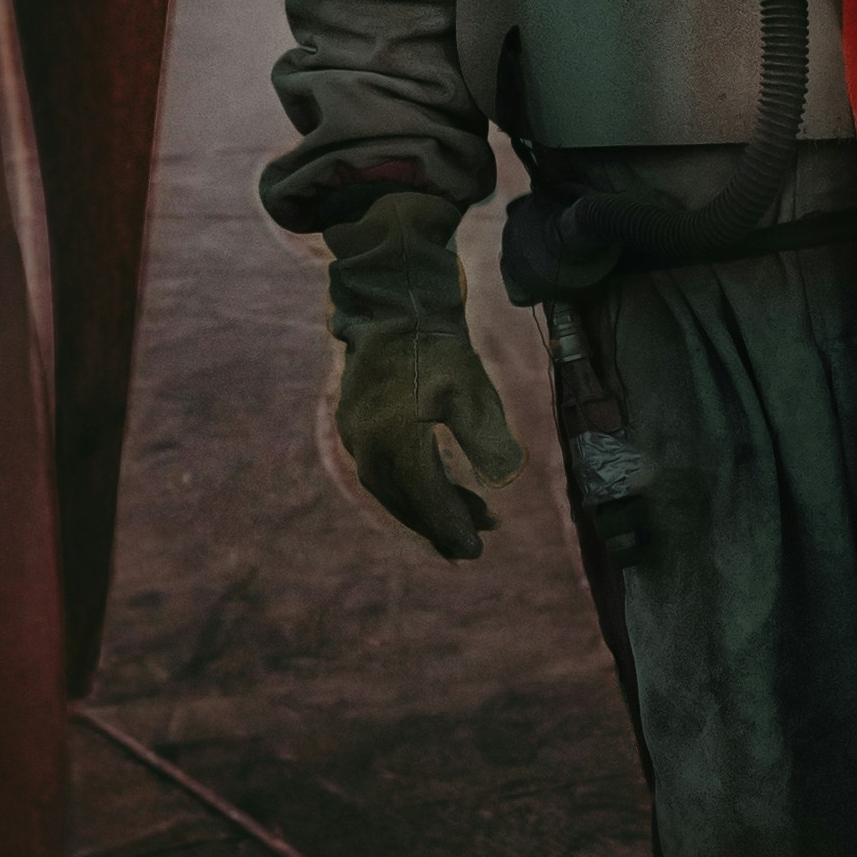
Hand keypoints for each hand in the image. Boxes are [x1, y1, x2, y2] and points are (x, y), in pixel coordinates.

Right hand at [313, 196, 524, 560]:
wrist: (394, 306)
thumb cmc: (439, 349)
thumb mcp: (473, 393)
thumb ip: (487, 442)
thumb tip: (504, 483)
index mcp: (397, 444)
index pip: (427, 500)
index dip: (451, 527)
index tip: (475, 550)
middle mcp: (368, 447)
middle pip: (405, 501)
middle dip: (439, 523)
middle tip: (472, 540)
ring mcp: (354, 435)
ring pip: (389, 486)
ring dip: (423, 504)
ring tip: (462, 513)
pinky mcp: (352, 422)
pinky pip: (379, 467)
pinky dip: (405, 484)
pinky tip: (430, 483)